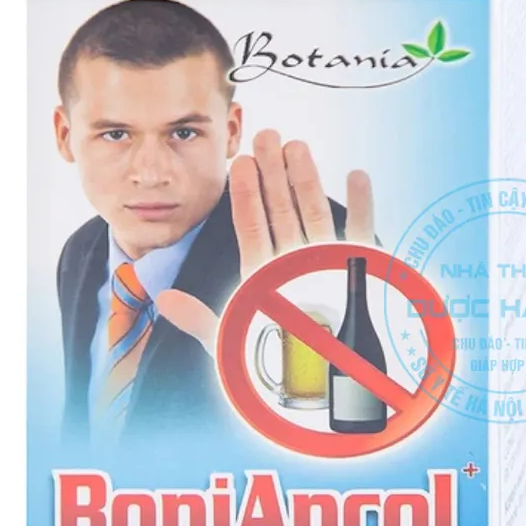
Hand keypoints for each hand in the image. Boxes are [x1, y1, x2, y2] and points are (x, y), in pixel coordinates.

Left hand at [156, 129, 374, 352]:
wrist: (325, 391)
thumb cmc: (278, 372)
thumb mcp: (233, 341)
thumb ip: (201, 320)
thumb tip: (164, 299)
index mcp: (264, 277)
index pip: (251, 226)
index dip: (245, 194)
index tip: (239, 162)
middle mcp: (293, 265)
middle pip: (281, 211)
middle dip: (273, 172)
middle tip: (266, 134)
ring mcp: (326, 265)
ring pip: (315, 213)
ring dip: (307, 179)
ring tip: (296, 145)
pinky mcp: (359, 271)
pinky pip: (361, 233)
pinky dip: (361, 205)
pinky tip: (355, 174)